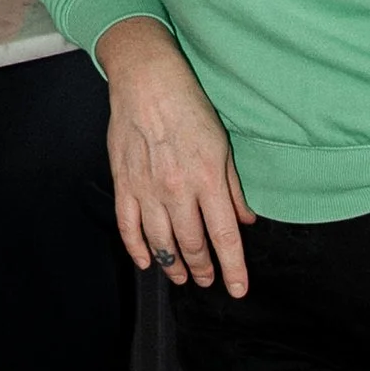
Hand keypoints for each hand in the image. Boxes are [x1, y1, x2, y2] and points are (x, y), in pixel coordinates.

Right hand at [99, 16, 255, 296]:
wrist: (146, 80)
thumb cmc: (189, 106)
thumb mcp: (222, 144)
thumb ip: (233, 187)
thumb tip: (245, 221)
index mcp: (207, 179)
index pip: (224, 237)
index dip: (233, 268)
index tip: (237, 290)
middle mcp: (177, 190)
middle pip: (193, 245)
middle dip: (203, 269)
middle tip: (208, 280)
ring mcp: (147, 189)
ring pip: (161, 241)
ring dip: (173, 265)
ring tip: (181, 276)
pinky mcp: (124, 183)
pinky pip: (129, 226)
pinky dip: (137, 248)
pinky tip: (147, 261)